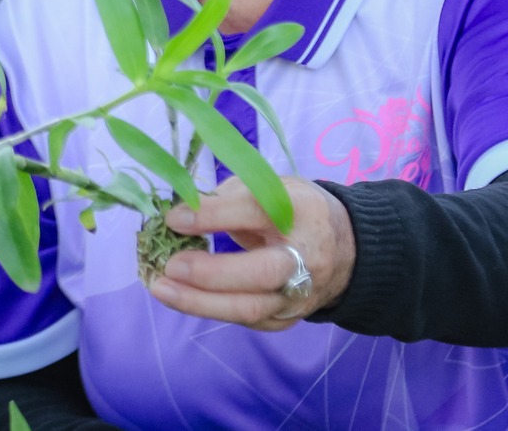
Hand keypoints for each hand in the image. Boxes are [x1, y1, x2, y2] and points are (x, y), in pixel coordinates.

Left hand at [147, 176, 355, 331]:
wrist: (346, 251)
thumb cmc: (297, 210)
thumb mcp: (274, 187)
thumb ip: (232, 196)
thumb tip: (184, 211)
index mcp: (302, 211)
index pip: (255, 213)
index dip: (213, 216)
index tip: (174, 217)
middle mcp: (306, 257)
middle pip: (260, 272)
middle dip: (210, 273)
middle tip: (170, 265)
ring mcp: (299, 294)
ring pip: (249, 308)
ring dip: (199, 302)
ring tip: (161, 288)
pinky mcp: (286, 319)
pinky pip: (244, 320)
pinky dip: (209, 309)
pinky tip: (180, 297)